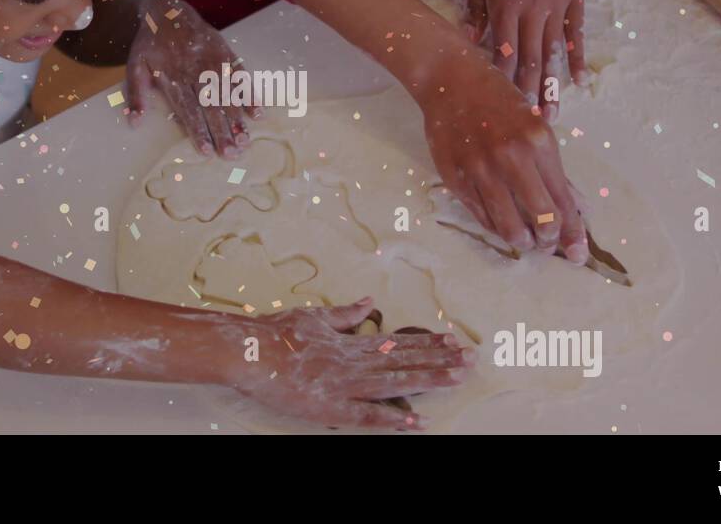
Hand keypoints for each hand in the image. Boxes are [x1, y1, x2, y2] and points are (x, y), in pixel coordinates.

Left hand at [124, 0, 259, 156]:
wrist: (168, 12)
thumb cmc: (150, 45)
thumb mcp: (134, 66)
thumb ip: (136, 95)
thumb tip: (134, 124)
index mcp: (173, 75)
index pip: (188, 107)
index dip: (198, 129)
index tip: (206, 150)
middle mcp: (195, 69)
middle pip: (211, 105)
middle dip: (222, 130)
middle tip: (231, 154)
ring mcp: (213, 61)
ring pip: (228, 93)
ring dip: (238, 118)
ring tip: (245, 140)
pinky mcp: (226, 53)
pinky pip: (241, 75)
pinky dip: (250, 93)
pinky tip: (258, 113)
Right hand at [233, 298, 472, 428]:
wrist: (249, 351)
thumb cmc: (278, 333)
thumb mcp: (316, 316)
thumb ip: (346, 313)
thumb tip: (370, 302)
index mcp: (351, 342)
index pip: (399, 343)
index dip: (428, 344)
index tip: (454, 341)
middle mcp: (355, 362)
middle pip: (406, 361)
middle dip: (440, 360)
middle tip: (472, 358)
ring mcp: (345, 385)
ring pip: (395, 382)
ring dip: (429, 380)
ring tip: (458, 378)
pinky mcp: (331, 407)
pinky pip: (366, 415)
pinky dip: (392, 417)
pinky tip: (416, 420)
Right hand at [415, 47, 587, 261]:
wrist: (449, 80)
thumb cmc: (498, 100)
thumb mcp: (535, 126)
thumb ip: (555, 170)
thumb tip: (579, 209)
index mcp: (537, 141)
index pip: (562, 200)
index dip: (573, 232)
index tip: (577, 253)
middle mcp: (510, 156)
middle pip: (540, 219)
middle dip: (549, 241)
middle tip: (548, 245)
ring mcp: (479, 168)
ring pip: (507, 225)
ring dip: (521, 240)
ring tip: (526, 240)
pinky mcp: (455, 177)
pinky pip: (480, 215)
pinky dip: (495, 225)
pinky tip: (502, 224)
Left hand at [463, 0, 589, 121]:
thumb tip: (472, 35)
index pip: (502, 48)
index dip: (500, 78)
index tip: (497, 106)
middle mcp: (533, 4)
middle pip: (530, 57)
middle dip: (527, 94)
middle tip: (527, 127)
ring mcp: (558, 0)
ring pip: (554, 51)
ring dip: (552, 85)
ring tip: (552, 114)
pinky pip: (577, 31)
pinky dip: (578, 56)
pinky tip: (579, 80)